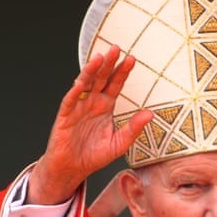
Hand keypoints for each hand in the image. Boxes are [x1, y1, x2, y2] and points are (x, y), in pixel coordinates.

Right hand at [27, 45, 152, 204]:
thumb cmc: (95, 155)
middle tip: (116, 48)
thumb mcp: (120, 143)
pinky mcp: (65, 117)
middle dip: (108, 63)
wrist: (73, 168)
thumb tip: (151, 114)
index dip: (122, 71)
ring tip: (99, 58)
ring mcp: (78, 107)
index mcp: (106, 106)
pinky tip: (80, 84)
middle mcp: (92, 102)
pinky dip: (75, 93)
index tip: (132, 59)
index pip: (115, 84)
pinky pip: (70, 102)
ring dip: (91, 71)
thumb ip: (134, 128)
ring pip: (85, 84)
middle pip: (101, 78)